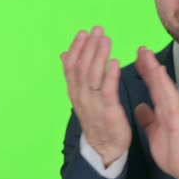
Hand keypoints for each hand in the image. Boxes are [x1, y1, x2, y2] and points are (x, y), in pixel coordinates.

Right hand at [60, 26, 131, 165]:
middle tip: (96, 30)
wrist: (105, 148)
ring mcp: (93, 104)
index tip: (83, 32)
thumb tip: (64, 53)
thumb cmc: (97, 118)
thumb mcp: (82, 96)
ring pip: (92, 76)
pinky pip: (107, 90)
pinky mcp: (108, 111)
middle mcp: (80, 96)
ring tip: (105, 39)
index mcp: (74, 92)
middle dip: (88, 47)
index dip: (76, 48)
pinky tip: (115, 61)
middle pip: (81, 68)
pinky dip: (110, 75)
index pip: (70, 66)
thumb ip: (75, 75)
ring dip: (99, 55)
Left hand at [134, 46, 178, 178]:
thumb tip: (140, 106)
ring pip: (163, 85)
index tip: (136, 57)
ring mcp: (174, 110)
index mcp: (162, 109)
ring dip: (155, 68)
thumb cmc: (173, 151)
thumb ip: (148, 118)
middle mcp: (168, 106)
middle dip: (148, 64)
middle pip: (157, 81)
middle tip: (140, 47)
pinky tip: (158, 71)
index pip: (152, 86)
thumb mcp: (154, 132)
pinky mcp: (177, 118)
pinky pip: (170, 97)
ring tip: (146, 53)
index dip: (144, 71)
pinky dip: (164, 83)